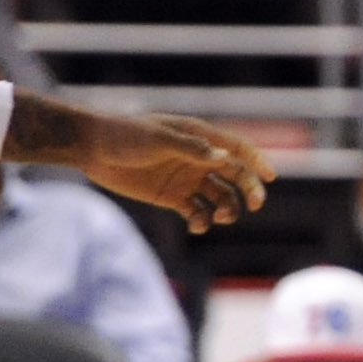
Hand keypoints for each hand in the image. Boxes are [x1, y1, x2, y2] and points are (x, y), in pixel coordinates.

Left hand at [69, 111, 271, 231]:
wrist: (92, 149)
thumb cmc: (125, 135)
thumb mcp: (158, 139)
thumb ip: (191, 148)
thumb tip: (225, 159)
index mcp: (200, 138)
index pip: (238, 148)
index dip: (257, 161)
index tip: (271, 177)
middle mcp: (199, 159)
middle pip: (235, 176)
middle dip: (248, 190)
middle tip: (254, 205)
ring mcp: (187, 179)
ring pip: (220, 197)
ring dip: (226, 209)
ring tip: (219, 219)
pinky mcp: (172, 197)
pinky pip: (197, 212)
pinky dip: (202, 221)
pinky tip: (197, 226)